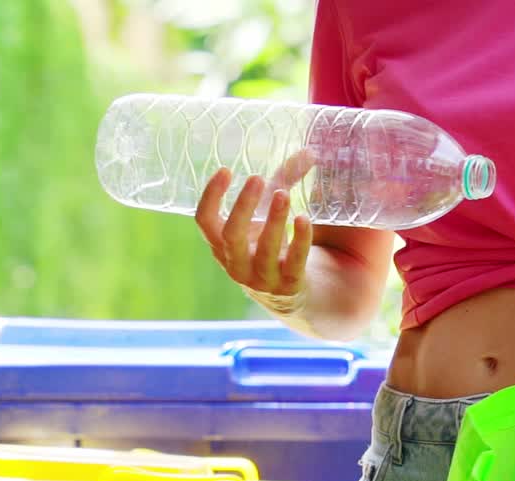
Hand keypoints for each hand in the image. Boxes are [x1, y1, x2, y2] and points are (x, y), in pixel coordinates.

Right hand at [195, 152, 315, 312]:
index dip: (211, 196)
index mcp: (222, 244)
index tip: (225, 170)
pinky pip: (293, 263)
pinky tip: (305, 219)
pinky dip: (299, 240)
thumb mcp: (268, 213)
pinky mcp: (288, 285)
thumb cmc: (271, 245)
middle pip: (230, 235)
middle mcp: (236, 262)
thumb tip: (309, 150)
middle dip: (242, 207)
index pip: (204, 220)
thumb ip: (284, 181)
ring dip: (273, 221)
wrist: (288, 294)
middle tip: (255, 179)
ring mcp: (261, 277)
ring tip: (283, 195)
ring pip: (264, 250)